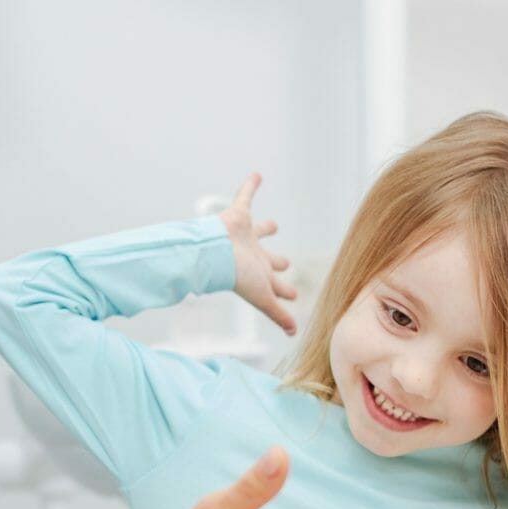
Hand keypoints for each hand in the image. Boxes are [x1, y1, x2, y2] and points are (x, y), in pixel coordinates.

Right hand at [220, 173, 297, 335]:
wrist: (213, 254)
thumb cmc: (237, 276)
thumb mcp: (263, 297)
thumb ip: (277, 314)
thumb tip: (293, 334)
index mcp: (259, 275)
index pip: (275, 286)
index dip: (285, 291)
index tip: (294, 295)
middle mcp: (252, 257)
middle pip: (268, 260)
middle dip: (277, 262)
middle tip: (286, 262)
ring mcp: (244, 237)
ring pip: (258, 232)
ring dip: (266, 228)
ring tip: (274, 224)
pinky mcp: (236, 217)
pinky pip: (245, 197)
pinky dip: (250, 186)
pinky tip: (257, 174)